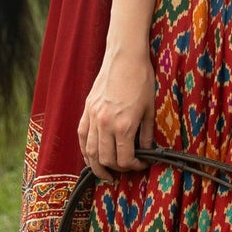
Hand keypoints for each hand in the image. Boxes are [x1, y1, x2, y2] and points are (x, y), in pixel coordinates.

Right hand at [78, 51, 156, 178]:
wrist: (125, 57)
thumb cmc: (141, 80)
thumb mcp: (149, 110)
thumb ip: (146, 134)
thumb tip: (146, 151)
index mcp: (123, 126)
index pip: (124, 158)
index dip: (134, 166)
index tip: (141, 164)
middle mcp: (105, 124)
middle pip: (106, 159)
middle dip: (116, 169)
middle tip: (125, 170)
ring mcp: (93, 117)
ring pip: (90, 152)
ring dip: (97, 166)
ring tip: (105, 174)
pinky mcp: (86, 110)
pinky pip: (81, 136)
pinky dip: (85, 150)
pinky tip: (91, 156)